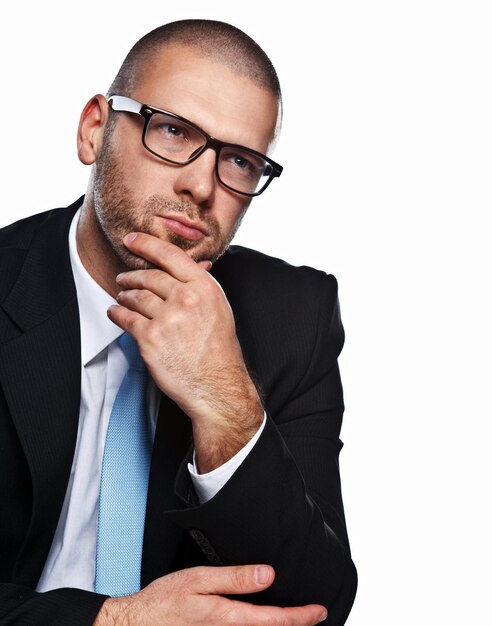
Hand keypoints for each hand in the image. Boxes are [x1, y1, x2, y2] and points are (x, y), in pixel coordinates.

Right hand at [93, 564, 327, 624]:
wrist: (139, 624)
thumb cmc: (166, 601)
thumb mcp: (200, 580)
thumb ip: (235, 578)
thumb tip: (267, 575)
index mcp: (230, 618)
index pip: (275, 620)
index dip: (302, 617)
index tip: (320, 610)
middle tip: (316, 616)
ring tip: (298, 619)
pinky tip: (266, 621)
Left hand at [107, 233, 263, 471]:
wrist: (216, 385)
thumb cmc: (220, 350)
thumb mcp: (219, 309)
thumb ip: (200, 285)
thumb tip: (192, 264)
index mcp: (205, 288)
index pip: (170, 256)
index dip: (147, 244)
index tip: (133, 239)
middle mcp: (186, 298)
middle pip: (149, 276)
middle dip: (132, 275)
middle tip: (124, 277)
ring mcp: (166, 318)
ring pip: (135, 296)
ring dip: (124, 295)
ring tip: (122, 296)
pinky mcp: (150, 338)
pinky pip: (125, 318)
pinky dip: (117, 313)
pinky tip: (115, 312)